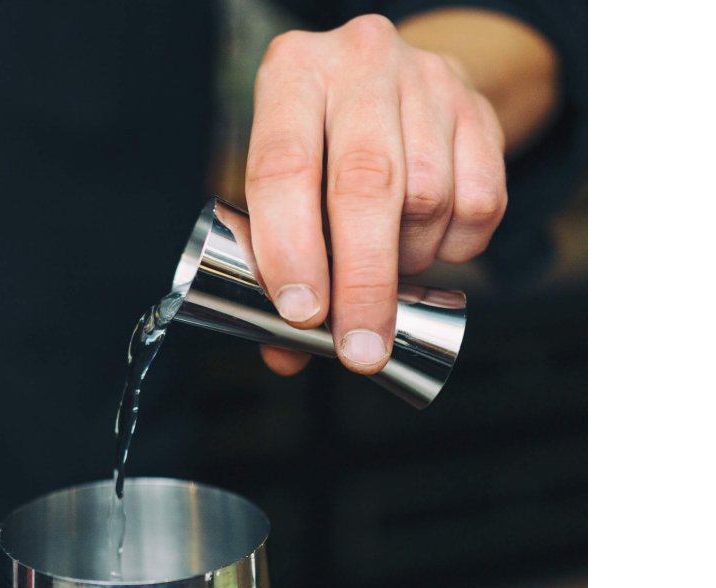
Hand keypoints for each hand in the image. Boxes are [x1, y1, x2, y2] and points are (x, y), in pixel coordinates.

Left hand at [245, 14, 507, 375]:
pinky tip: (428, 242)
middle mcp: (359, 64)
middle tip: (360, 349)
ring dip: (407, 259)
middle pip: (365, 187)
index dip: (290, 249)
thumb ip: (275, 265)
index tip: (303, 315)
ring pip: (426, 199)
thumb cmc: (323, 145)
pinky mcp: (478, 109)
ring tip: (388, 265)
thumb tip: (286, 354)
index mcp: (291, 74)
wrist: (394, 82)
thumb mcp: (282, 184)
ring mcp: (426, 80)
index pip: (283, 168)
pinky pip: (479, 203)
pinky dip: (455, 246)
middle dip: (362, 283)